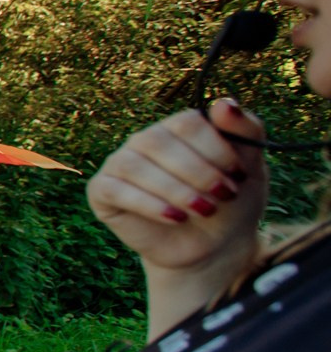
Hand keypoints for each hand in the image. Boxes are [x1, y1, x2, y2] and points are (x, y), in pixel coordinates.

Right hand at [88, 101, 268, 271]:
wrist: (212, 248)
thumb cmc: (230, 203)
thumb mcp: (250, 168)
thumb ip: (245, 131)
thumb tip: (224, 103)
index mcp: (177, 129)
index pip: (186, 123)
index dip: (214, 149)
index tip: (237, 176)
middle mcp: (144, 141)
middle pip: (158, 141)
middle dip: (197, 173)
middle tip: (223, 197)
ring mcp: (120, 164)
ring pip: (135, 166)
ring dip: (175, 190)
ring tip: (203, 211)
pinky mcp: (102, 192)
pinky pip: (115, 190)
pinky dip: (148, 204)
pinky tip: (175, 218)